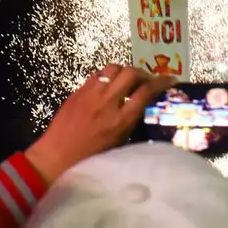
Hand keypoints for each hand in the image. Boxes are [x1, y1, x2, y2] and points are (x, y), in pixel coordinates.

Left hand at [25, 64, 172, 184]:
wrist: (56, 157)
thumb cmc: (90, 160)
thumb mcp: (118, 145)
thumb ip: (132, 125)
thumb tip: (143, 110)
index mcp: (120, 120)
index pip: (146, 92)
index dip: (161, 82)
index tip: (170, 80)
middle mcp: (107, 102)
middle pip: (131, 73)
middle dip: (144, 73)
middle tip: (148, 80)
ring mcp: (91, 93)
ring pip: (113, 68)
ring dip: (125, 70)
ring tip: (128, 79)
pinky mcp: (78, 91)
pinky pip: (97, 74)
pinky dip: (108, 76)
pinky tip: (109, 85)